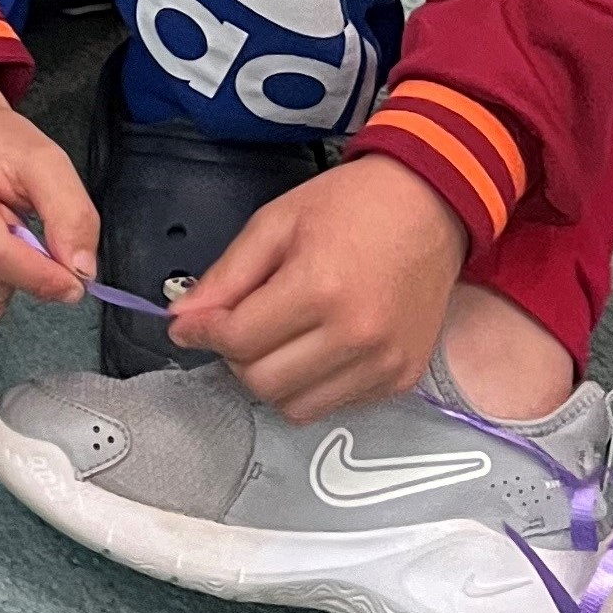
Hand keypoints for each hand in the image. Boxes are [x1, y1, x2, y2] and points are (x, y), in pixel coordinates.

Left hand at [167, 153, 467, 417]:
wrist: (430, 206)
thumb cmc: (352, 205)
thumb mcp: (275, 222)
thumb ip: (226, 275)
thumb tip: (181, 318)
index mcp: (319, 289)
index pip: (238, 340)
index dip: (202, 332)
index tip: (189, 324)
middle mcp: (356, 336)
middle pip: (263, 382)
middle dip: (236, 356)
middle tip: (239, 325)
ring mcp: (384, 364)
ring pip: (296, 407)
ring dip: (272, 378)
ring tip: (277, 337)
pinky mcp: (403, 379)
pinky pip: (336, 405)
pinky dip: (312, 385)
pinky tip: (315, 346)